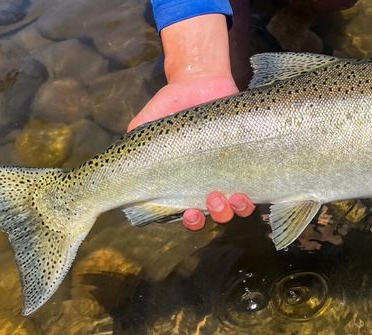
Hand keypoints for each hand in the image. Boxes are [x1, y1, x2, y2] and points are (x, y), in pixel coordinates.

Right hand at [128, 14, 256, 230]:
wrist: (202, 80)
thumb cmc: (171, 104)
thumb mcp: (146, 124)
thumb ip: (133, 145)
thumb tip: (113, 170)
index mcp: (186, 180)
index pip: (188, 213)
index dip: (191, 222)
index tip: (190, 214)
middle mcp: (210, 180)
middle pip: (216, 214)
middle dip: (217, 213)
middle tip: (215, 199)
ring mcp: (232, 171)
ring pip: (238, 205)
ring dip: (238, 208)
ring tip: (235, 196)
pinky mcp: (250, 159)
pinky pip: (258, 185)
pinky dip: (255, 194)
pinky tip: (249, 190)